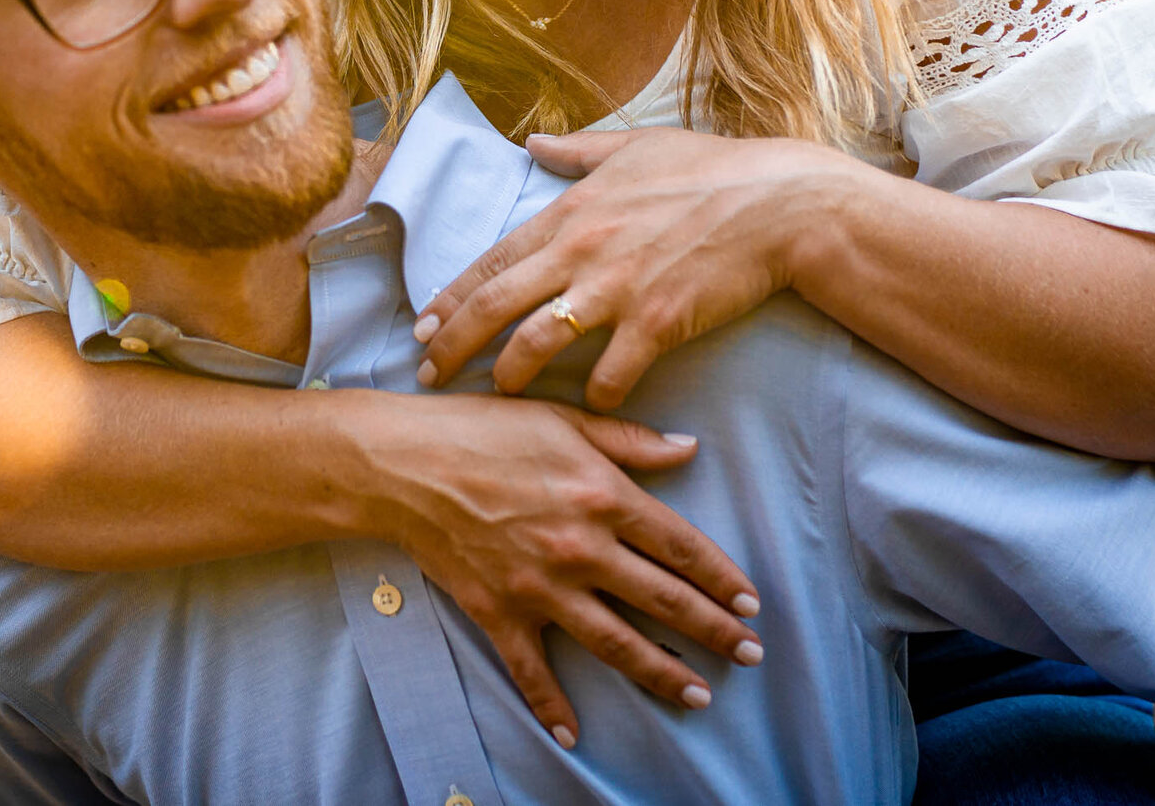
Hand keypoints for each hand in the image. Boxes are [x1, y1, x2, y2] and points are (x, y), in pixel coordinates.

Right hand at [348, 390, 761, 746]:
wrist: (403, 464)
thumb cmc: (482, 430)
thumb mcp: (563, 420)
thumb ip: (630, 441)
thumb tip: (688, 449)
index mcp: (602, 496)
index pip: (680, 546)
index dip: (721, 577)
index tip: (751, 602)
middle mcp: (581, 548)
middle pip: (662, 599)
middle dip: (713, 631)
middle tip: (750, 654)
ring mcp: (541, 586)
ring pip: (616, 642)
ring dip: (662, 673)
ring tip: (699, 695)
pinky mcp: (500, 612)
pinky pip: (532, 670)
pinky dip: (551, 706)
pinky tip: (573, 735)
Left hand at [414, 127, 861, 408]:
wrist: (778, 204)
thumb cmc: (712, 170)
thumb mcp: (636, 146)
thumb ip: (578, 149)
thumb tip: (534, 140)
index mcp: (570, 212)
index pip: (492, 260)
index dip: (451, 297)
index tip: (422, 325)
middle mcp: (581, 250)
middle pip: (494, 305)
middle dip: (453, 345)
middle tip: (428, 374)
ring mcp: (616, 289)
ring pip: (536, 344)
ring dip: (508, 375)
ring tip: (495, 395)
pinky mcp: (656, 323)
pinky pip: (608, 377)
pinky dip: (595, 397)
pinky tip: (591, 405)